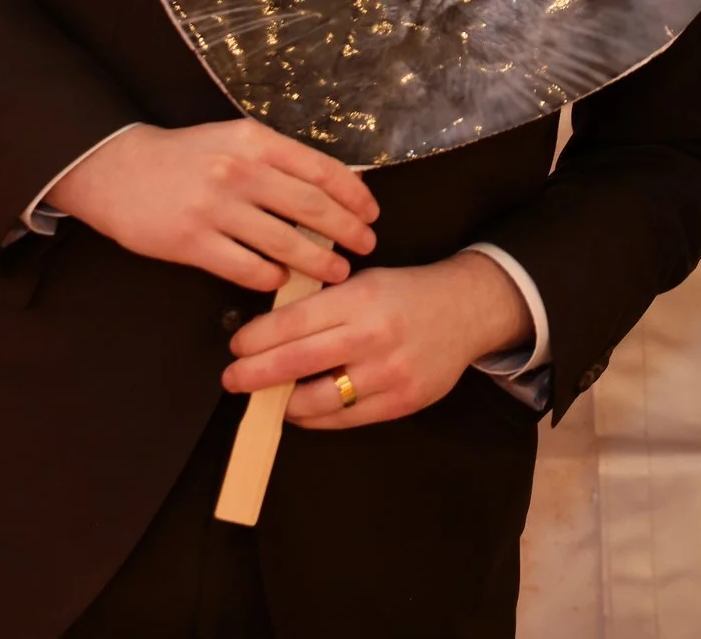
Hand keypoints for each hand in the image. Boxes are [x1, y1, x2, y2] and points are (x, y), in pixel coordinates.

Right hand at [44, 119, 377, 292]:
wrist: (117, 168)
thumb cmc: (185, 156)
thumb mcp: (234, 140)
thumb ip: (277, 160)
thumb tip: (330, 189)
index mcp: (256, 142)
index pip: (321, 169)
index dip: (354, 195)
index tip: (372, 213)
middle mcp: (240, 172)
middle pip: (311, 207)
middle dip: (347, 230)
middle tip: (366, 245)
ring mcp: (215, 208)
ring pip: (284, 241)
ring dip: (318, 260)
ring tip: (338, 271)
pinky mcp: (191, 242)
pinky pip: (245, 267)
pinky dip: (272, 277)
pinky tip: (284, 280)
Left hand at [221, 252, 534, 428]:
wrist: (467, 310)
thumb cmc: (405, 293)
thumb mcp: (363, 282)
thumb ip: (321, 306)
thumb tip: (265, 333)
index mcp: (359, 298)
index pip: (292, 323)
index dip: (255, 339)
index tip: (236, 346)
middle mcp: (373, 336)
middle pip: (296, 363)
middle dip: (254, 375)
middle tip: (232, 378)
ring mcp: (388, 374)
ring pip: (317, 400)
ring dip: (283, 401)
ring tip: (267, 396)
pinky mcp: (401, 402)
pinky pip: (343, 419)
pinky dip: (314, 417)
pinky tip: (302, 408)